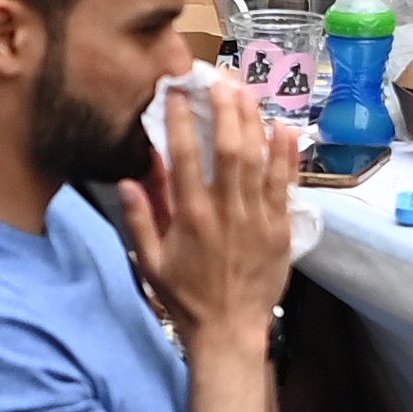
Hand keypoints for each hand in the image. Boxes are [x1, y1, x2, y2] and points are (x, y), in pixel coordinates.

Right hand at [117, 73, 299, 356]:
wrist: (229, 331)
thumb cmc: (186, 298)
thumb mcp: (150, 263)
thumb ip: (139, 219)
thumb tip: (127, 180)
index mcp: (191, 217)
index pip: (185, 157)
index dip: (181, 119)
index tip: (178, 92)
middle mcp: (226, 211)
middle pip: (228, 148)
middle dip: (224, 109)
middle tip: (220, 80)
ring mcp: (257, 218)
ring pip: (258, 159)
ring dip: (253, 122)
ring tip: (248, 91)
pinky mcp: (280, 228)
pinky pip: (284, 184)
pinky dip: (285, 155)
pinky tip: (284, 128)